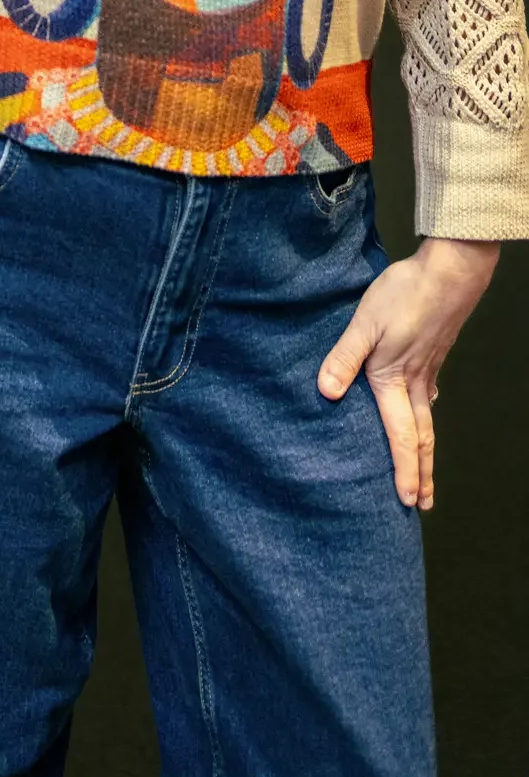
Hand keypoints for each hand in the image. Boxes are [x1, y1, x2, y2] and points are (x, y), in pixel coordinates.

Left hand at [318, 237, 498, 509]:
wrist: (450, 272)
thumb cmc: (405, 294)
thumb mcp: (365, 322)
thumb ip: (345, 357)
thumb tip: (327, 394)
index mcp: (395, 379)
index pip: (401, 436)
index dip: (403, 470)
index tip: (406, 500)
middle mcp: (416, 382)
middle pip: (421, 437)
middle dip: (420, 473)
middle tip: (422, 503)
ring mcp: (429, 369)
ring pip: (428, 419)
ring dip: (425, 449)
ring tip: (424, 468)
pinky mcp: (433, 353)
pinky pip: (430, 395)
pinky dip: (427, 413)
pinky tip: (425, 407)